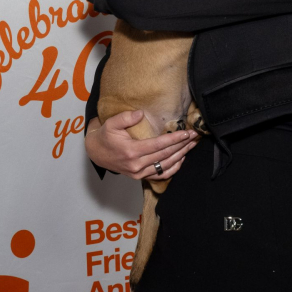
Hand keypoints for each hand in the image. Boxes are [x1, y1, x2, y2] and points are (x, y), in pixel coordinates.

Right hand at [84, 111, 198, 180]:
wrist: (96, 153)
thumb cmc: (105, 137)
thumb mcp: (111, 123)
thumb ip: (126, 118)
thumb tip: (140, 113)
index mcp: (131, 151)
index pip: (158, 145)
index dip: (174, 139)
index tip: (186, 133)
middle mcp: (136, 165)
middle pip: (165, 155)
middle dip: (182, 145)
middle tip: (195, 136)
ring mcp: (138, 173)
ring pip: (165, 166)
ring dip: (181, 156)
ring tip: (192, 145)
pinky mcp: (139, 177)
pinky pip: (160, 175)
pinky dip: (173, 169)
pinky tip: (181, 159)